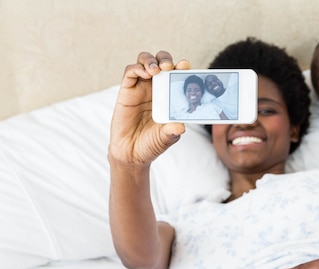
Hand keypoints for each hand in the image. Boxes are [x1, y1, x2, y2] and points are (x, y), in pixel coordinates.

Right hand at [109, 51, 190, 165]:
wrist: (131, 153)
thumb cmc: (152, 143)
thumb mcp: (166, 137)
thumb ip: (173, 131)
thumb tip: (181, 126)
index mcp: (170, 96)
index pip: (177, 75)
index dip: (181, 68)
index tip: (186, 66)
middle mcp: (157, 88)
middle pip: (161, 62)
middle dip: (166, 59)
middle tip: (169, 67)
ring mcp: (141, 88)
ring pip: (145, 62)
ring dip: (151, 60)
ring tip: (157, 69)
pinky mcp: (126, 91)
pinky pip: (130, 72)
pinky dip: (137, 68)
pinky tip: (145, 73)